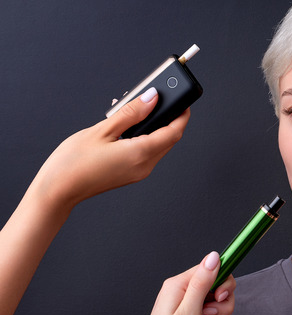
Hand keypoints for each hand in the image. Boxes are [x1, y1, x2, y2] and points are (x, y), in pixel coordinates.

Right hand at [32, 87, 189, 210]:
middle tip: (156, 100)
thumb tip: (152, 98)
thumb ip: (131, 113)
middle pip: (168, 139)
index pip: (174, 132)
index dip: (182, 115)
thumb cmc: (73, 162)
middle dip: (168, 119)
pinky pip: (147, 153)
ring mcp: (139, 173)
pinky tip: (127, 128)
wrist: (58, 190)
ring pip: (158, 146)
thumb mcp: (102, 130)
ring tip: (135, 111)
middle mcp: (145, 166)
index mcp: (140, 153)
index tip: (183, 100)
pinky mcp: (131, 174)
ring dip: (154, 128)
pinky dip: (144, 138)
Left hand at [130, 252, 234, 314]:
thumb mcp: (189, 311)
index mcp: (178, 285)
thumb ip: (203, 282)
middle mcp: (181, 293)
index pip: (212, 269)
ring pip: (218, 306)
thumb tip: (214, 256)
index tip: (219, 299)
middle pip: (218, 289)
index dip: (222, 285)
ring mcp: (186, 308)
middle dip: (221, 307)